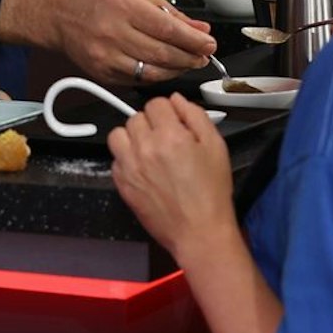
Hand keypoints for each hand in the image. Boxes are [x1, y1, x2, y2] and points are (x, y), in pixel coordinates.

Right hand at [41, 0, 215, 85]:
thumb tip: (199, 29)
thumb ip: (170, 13)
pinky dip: (157, 76)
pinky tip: (166, 68)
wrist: (59, 14)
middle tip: (203, 56)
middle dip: (190, 58)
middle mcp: (114, 32)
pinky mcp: (102, 73)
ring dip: (177, 70)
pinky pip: (137, 80)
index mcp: (124, 6)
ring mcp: (106, 56)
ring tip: (188, 63)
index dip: (194, 41)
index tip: (209, 44)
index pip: (169, 30)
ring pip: (153, 72)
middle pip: (163, 54)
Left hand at [108, 95, 236, 260]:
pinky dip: (127, 159)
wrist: (198, 232)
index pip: (156, 103)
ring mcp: (129, 167)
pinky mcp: (122, 184)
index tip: (175, 122)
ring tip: (150, 150)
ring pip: (118, 134)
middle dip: (151, 123)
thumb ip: (195, 116)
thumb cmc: (211, 193)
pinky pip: (116, 159)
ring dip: (132, 137)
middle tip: (167, 139)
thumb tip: (178, 100)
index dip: (169, 111)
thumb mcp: (216, 146)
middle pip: (136, 117)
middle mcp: (144, 148)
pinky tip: (145, 169)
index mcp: (170, 135)